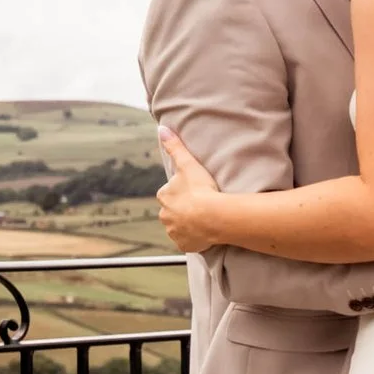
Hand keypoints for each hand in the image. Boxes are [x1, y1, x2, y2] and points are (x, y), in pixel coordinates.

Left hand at [155, 127, 227, 251]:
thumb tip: (161, 129)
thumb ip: (175, 146)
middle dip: (184, 209)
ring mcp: (174, 232)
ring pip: (179, 226)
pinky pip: (187, 241)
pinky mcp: (184, 245)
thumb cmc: (200, 189)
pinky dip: (194, 238)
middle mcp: (164, 215)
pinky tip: (204, 233)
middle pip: (173, 211)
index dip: (182, 192)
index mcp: (164, 196)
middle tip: (200, 205)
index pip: (169, 193)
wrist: (212, 216)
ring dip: (188, 224)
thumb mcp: (187, 163)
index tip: (194, 191)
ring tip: (204, 219)